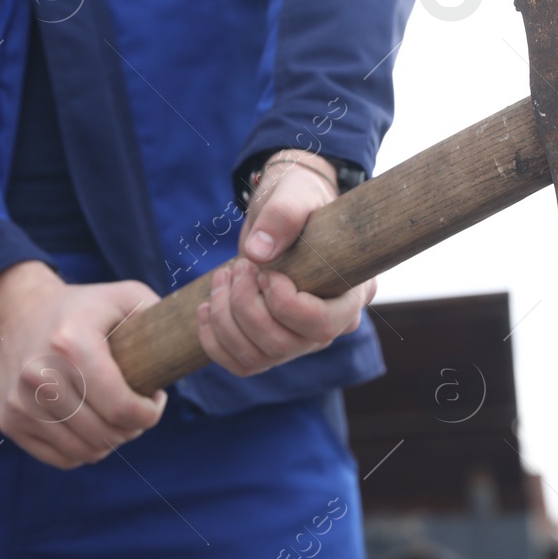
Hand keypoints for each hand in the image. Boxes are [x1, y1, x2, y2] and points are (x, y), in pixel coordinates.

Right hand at [0, 261, 165, 468]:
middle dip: (133, 428)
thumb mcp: (125, 296)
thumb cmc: (82, 308)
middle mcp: (40, 375)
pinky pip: (62, 458)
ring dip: (110, 441)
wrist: (15, 314)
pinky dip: (84, 450)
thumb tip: (185, 343)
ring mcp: (20, 402)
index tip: (155, 398)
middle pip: (106, 434)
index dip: (150, 413)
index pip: (122, 407)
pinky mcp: (9, 421)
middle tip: (136, 408)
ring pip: (86, 452)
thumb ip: (160, 314)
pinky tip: (91, 424)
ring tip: (115, 416)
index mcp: (71, 344)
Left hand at [195, 150, 376, 377]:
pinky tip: (206, 307)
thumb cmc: (297, 199)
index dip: (285, 302)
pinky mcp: (270, 346)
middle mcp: (330, 326)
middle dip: (246, 306)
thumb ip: (283, 214)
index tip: (266, 270)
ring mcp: (299, 341)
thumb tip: (258, 251)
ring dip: (226, 320)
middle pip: (284, 345)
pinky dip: (214, 341)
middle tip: (238, 266)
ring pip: (257, 358)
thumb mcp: (294, 193)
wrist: (281, 212)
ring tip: (221, 277)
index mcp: (352, 293)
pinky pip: (240, 364)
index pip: (322, 324)